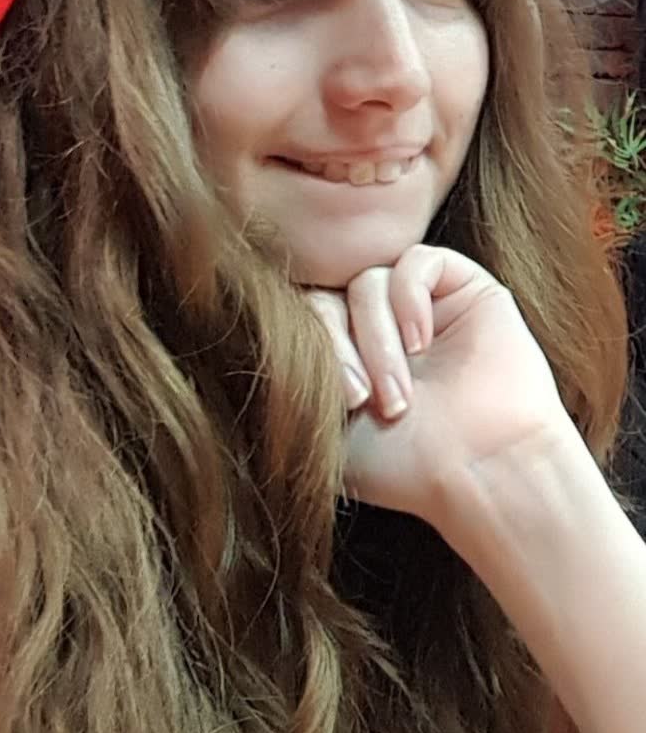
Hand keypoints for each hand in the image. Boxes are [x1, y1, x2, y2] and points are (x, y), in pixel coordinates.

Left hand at [305, 245, 570, 526]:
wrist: (477, 471)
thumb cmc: (403, 467)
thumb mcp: (325, 429)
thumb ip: (293, 383)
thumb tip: (256, 341)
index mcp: (347, 356)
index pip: (305, 319)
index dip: (313, 348)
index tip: (344, 403)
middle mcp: (381, 327)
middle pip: (329, 295)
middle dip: (338, 344)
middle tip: (361, 398)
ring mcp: (422, 305)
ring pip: (368, 281)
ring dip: (376, 337)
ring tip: (399, 394)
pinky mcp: (464, 287)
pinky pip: (416, 261)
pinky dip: (408, 297)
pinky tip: (421, 342)